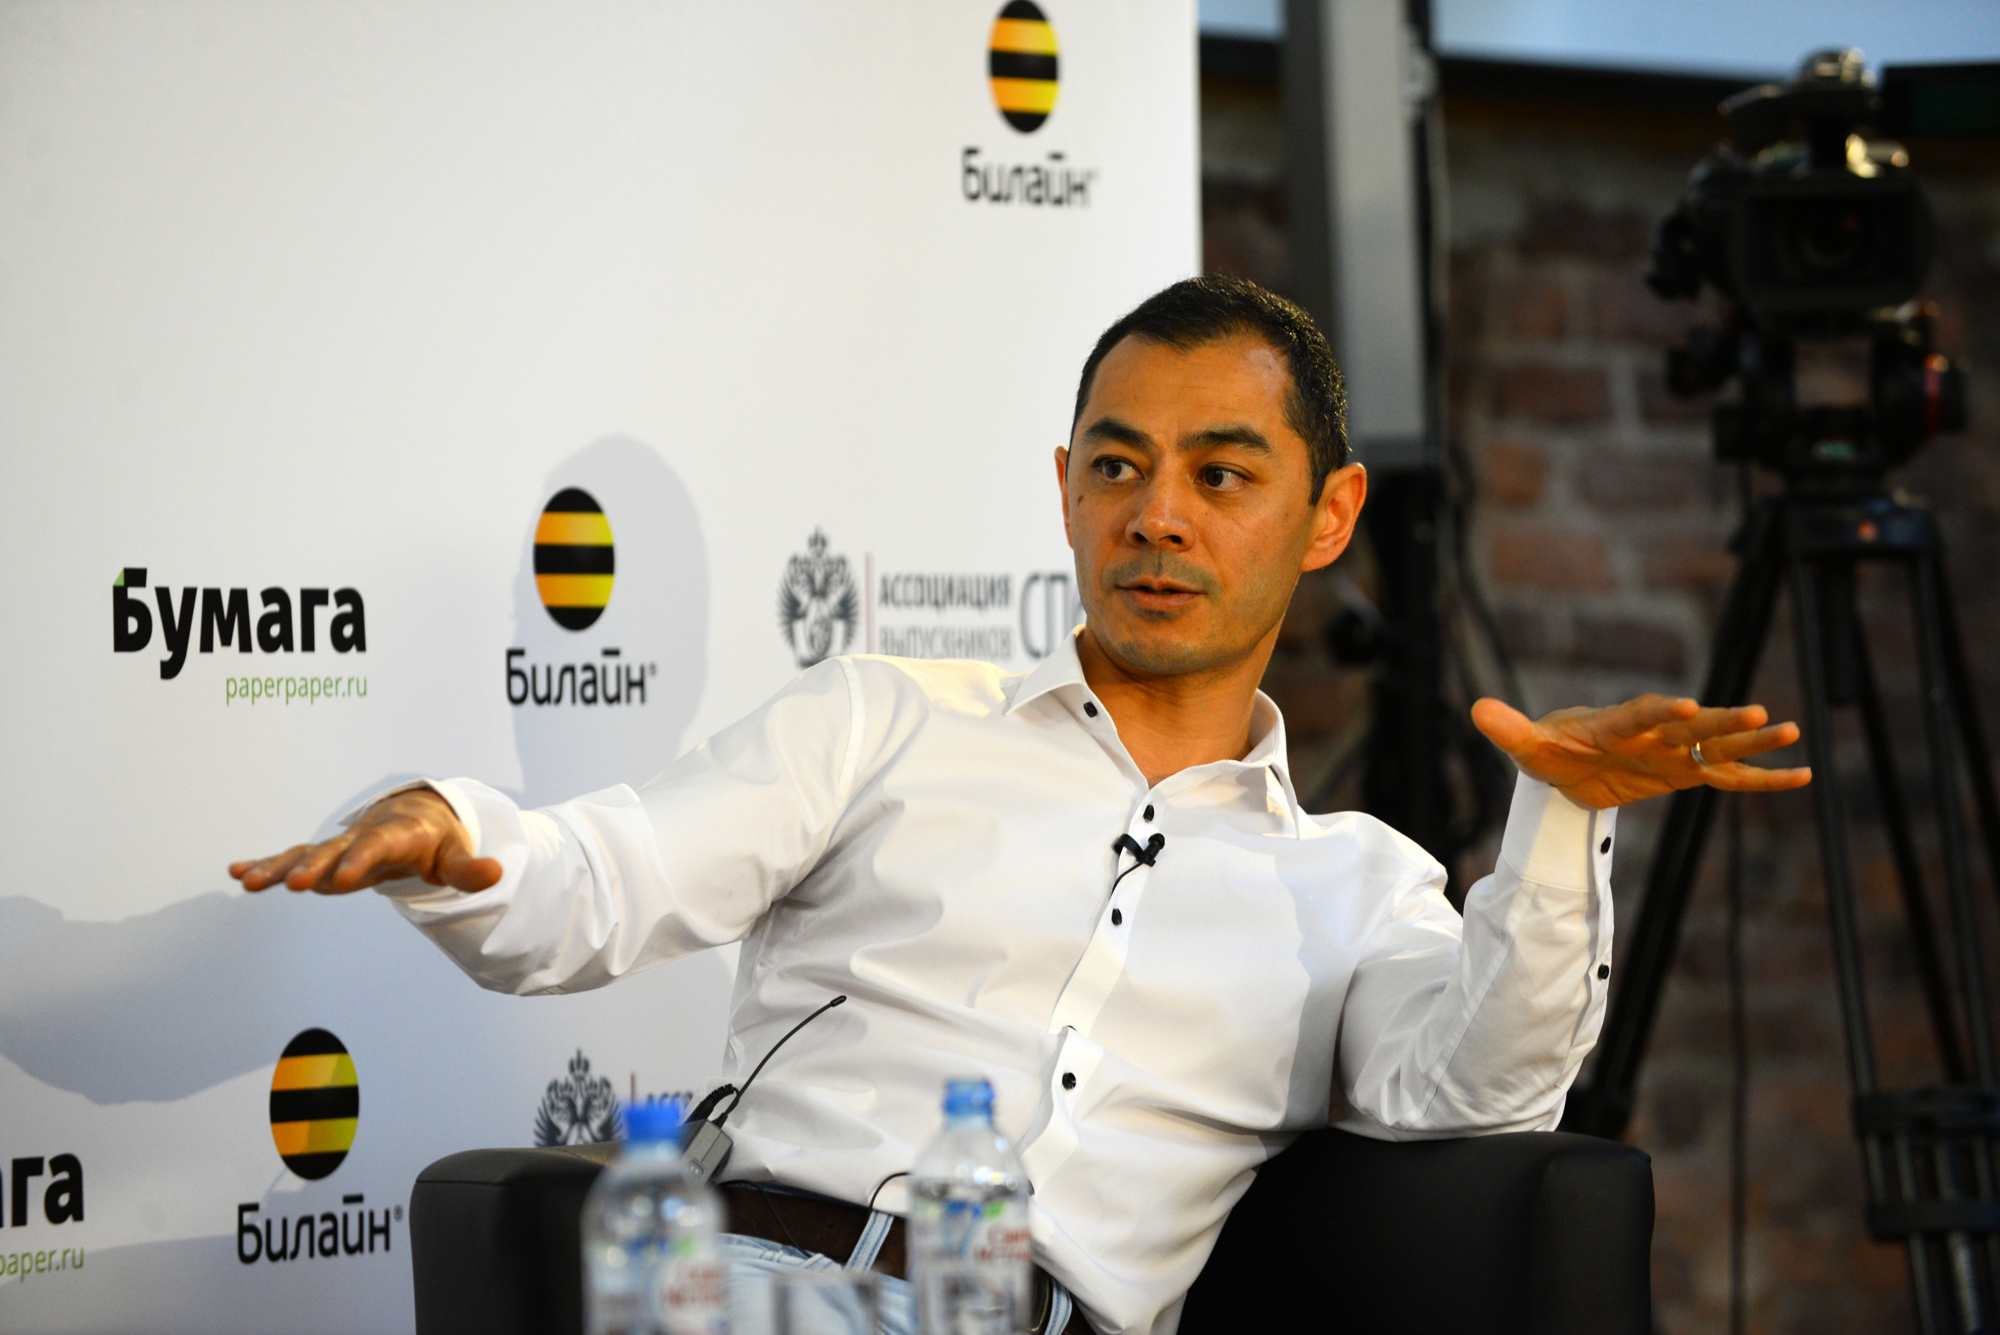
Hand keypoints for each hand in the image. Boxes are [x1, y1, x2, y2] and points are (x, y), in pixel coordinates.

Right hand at [229, 789, 502, 894]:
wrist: (418, 816)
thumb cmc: (438, 840)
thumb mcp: (455, 855)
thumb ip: (469, 869)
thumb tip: (497, 873)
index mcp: (397, 834)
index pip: (379, 847)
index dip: (362, 860)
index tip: (343, 879)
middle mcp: (362, 837)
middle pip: (335, 851)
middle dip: (314, 867)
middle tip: (295, 885)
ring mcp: (340, 846)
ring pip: (305, 854)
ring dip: (278, 867)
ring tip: (248, 881)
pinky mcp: (325, 856)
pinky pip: (293, 858)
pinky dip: (267, 864)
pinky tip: (237, 872)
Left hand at [1470, 694, 1811, 809]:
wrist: (1566, 762)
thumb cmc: (1547, 749)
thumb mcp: (1525, 746)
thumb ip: (1509, 729)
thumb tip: (1477, 709)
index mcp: (1614, 723)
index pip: (1639, 715)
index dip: (1659, 712)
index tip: (1682, 707)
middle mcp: (1652, 732)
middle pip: (1691, 726)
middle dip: (1720, 722)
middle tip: (1758, 712)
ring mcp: (1674, 752)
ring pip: (1718, 747)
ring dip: (1752, 741)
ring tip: (1791, 730)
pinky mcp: (1685, 774)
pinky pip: (1729, 778)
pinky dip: (1763, 777)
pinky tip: (1802, 775)